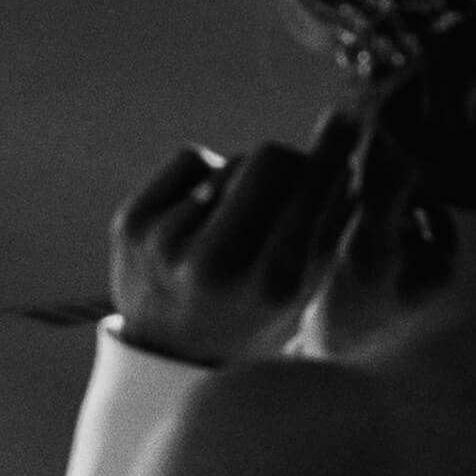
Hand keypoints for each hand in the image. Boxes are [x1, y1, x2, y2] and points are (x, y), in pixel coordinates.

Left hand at [109, 111, 364, 364]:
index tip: (345, 122)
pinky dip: (204, 177)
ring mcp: (164, 243)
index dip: (330, 151)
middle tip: (288, 185)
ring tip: (235, 227)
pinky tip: (202, 217)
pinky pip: (192, 159)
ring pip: (231, 162)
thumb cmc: (253, 313)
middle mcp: (211, 265)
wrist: (170, 353)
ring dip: (243, 183)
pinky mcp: (130, 224)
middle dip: (286, 165)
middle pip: (268, 158)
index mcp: (268, 285)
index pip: (308, 186)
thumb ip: (331, 219)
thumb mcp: (304, 286)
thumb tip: (346, 137)